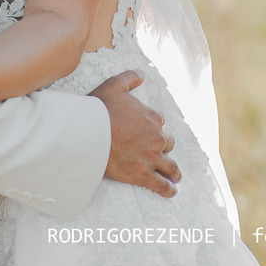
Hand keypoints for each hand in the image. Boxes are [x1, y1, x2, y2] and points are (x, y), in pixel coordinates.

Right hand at [89, 71, 179, 197]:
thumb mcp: (114, 86)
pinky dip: (167, 189)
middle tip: (160, 153)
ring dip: (173, 171)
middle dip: (163, 147)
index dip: (152, 127)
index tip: (145, 131)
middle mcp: (156, 137)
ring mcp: (151, 157)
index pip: (158, 122)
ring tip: (175, 176)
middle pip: (166, 144)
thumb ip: (130, 78)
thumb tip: (141, 74)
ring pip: (169, 165)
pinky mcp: (143, 175)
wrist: (89, 135)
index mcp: (152, 118)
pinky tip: (171, 191)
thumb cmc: (100, 110)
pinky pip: (160, 184)